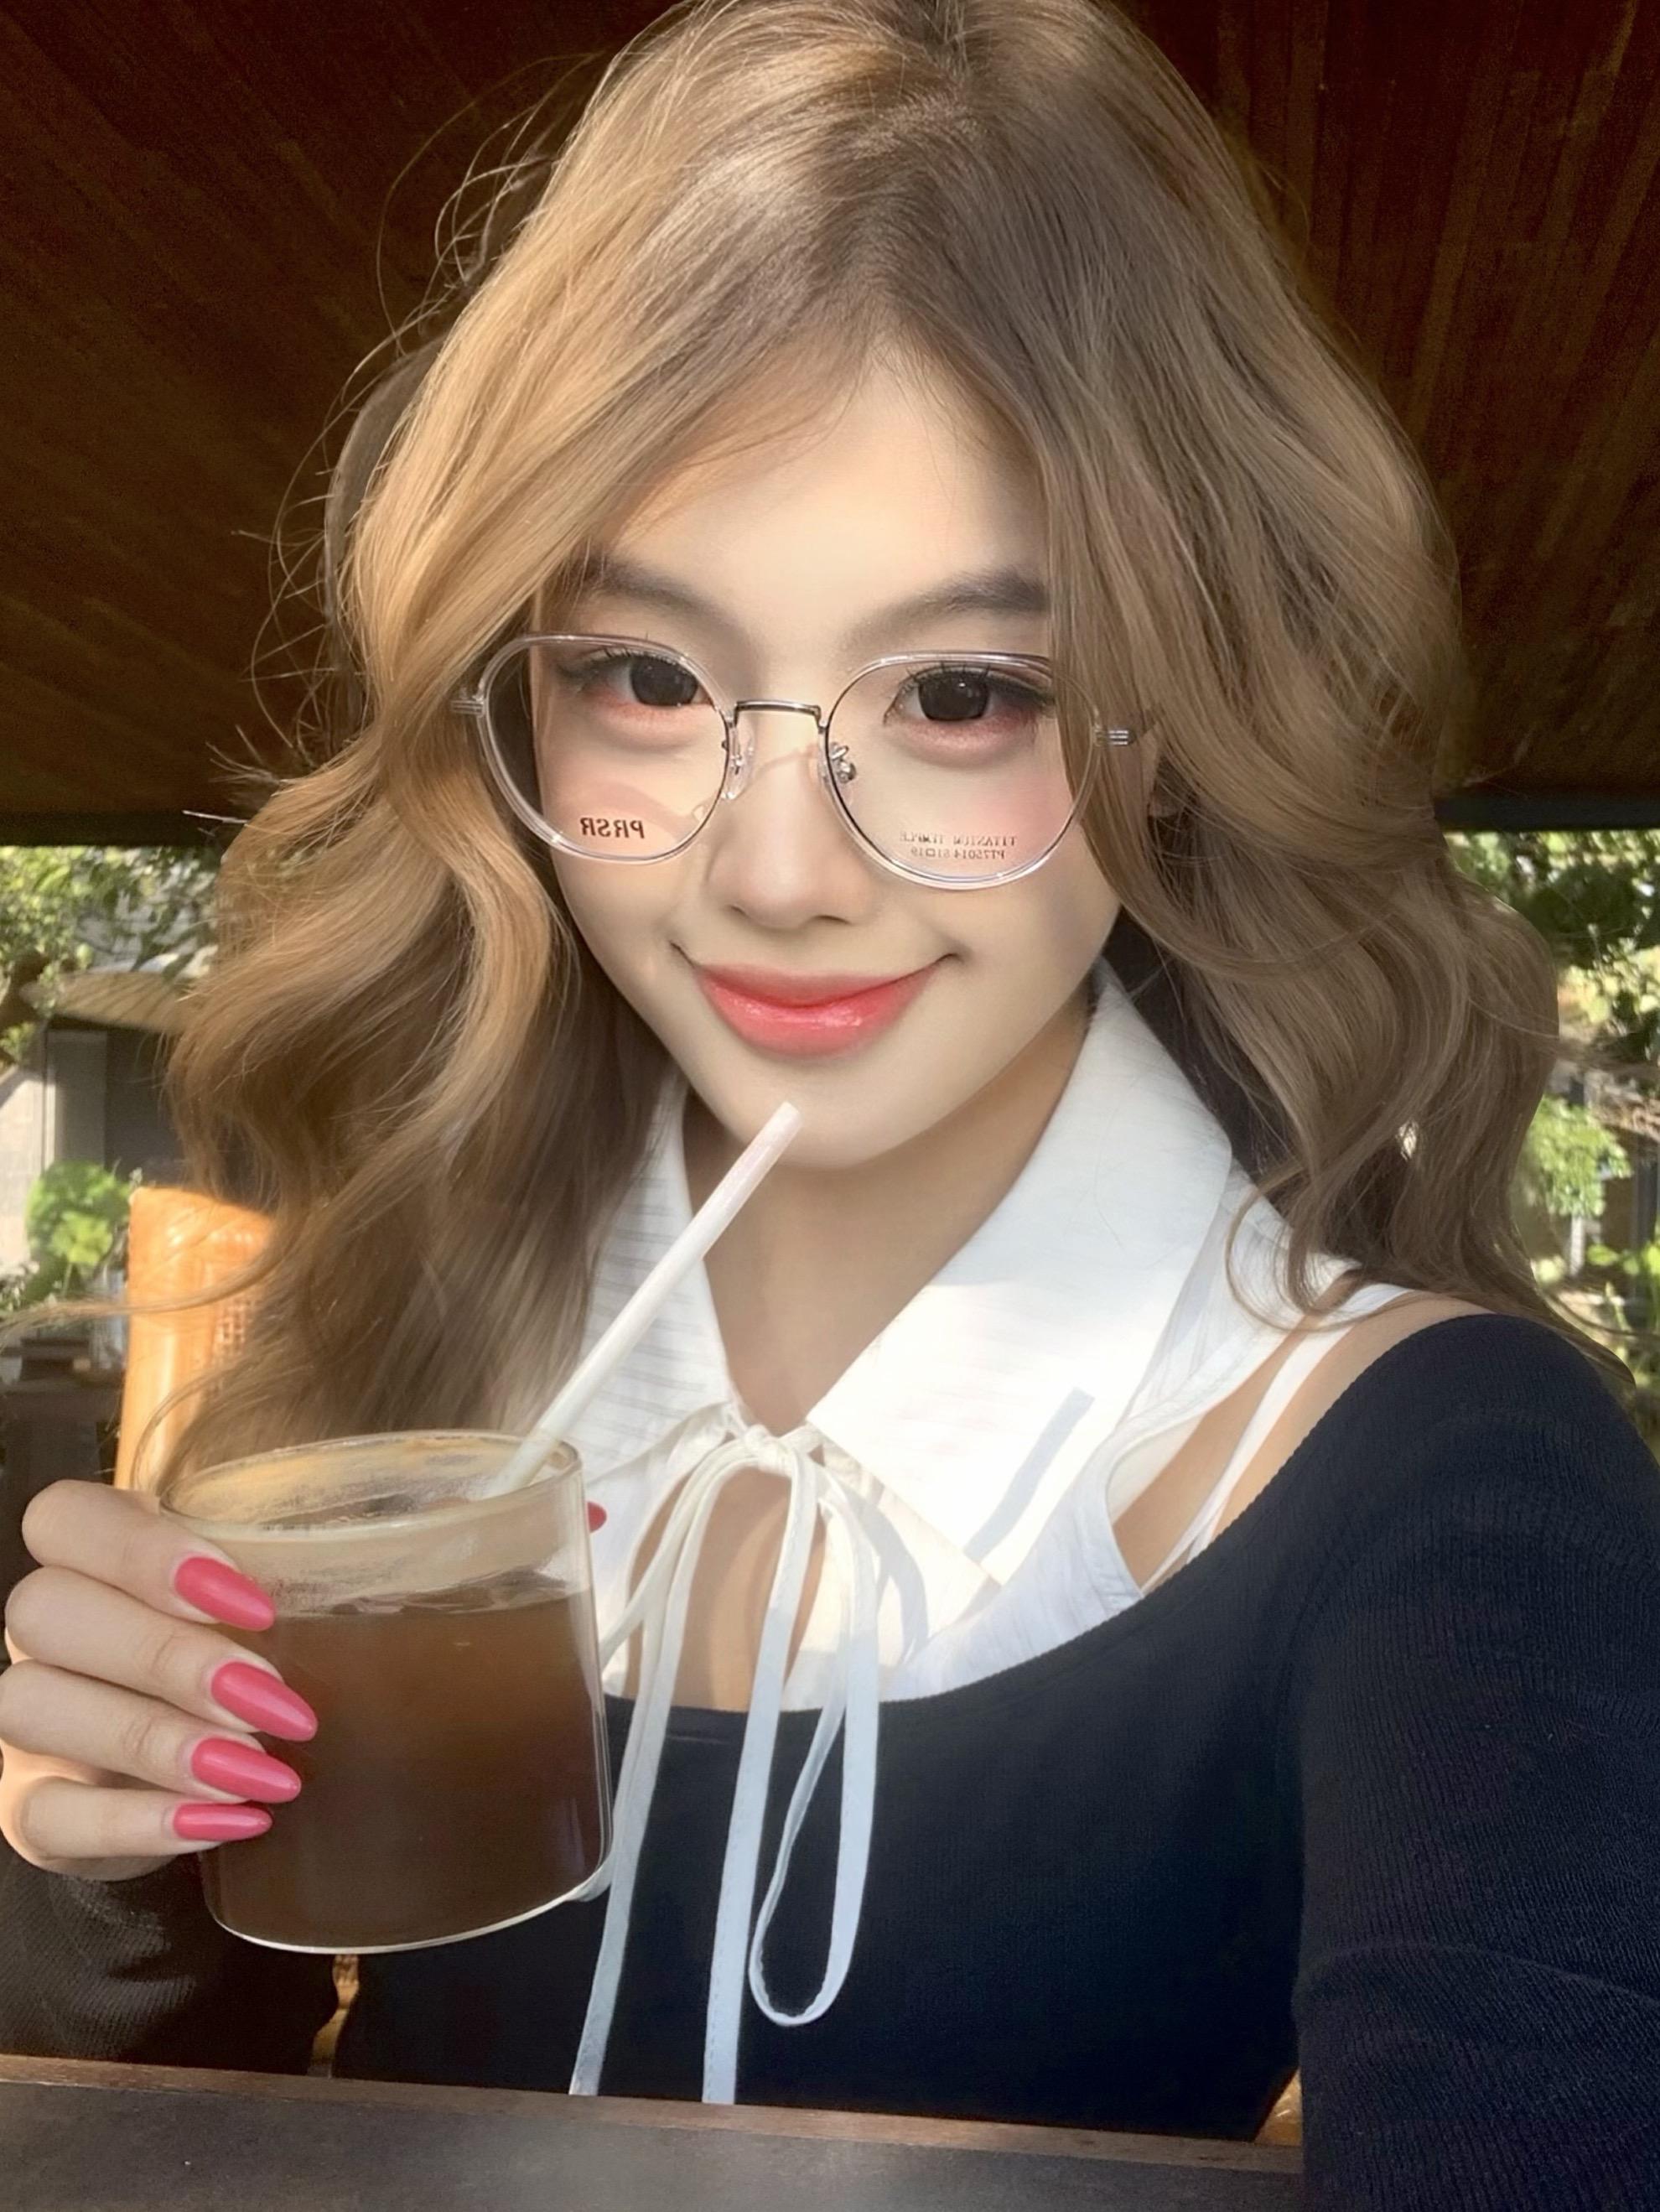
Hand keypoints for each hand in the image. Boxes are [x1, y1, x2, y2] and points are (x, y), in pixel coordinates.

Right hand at [0, 1480, 315, 1883]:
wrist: (203, 1772)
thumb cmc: (240, 1655)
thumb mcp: (254, 1606)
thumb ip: (274, 1573)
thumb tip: (360, 1576)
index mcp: (90, 1556)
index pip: (62, 1516)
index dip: (143, 1553)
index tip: (253, 1604)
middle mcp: (42, 1631)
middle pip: (44, 1609)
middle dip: (166, 1656)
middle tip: (270, 1700)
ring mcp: (23, 1721)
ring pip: (34, 1706)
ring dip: (156, 1741)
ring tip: (257, 1770)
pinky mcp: (27, 1807)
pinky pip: (51, 1815)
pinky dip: (139, 1822)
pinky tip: (225, 1820)